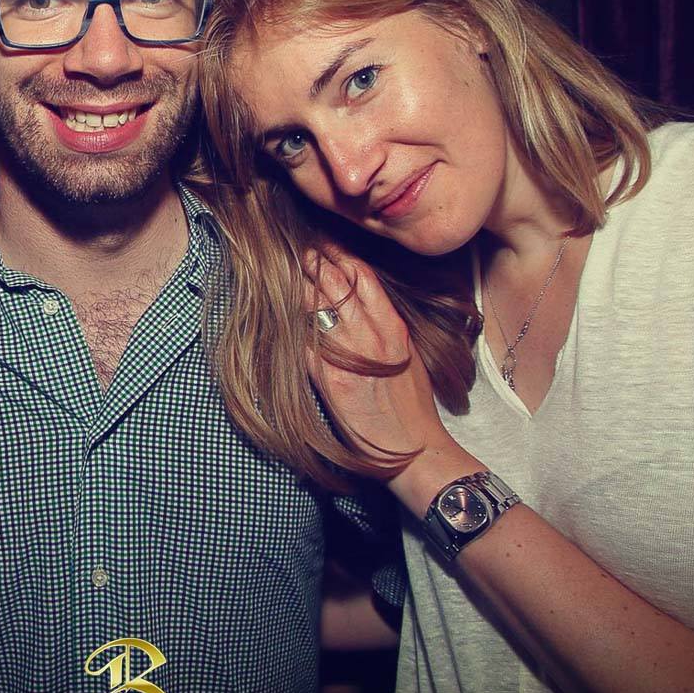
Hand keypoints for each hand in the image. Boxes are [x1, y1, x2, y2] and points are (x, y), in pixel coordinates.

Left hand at [302, 248, 456, 477]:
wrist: (411, 447)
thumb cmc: (412, 404)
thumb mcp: (408, 354)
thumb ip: (386, 326)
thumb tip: (363, 304)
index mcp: (393, 327)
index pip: (362, 277)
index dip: (340, 256)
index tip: (325, 245)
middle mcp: (370, 336)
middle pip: (334, 285)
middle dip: (314, 264)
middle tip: (300, 253)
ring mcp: (348, 356)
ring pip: (315, 308)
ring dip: (298, 289)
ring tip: (286, 276)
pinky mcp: (329, 379)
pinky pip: (303, 344)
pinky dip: (292, 327)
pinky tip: (281, 316)